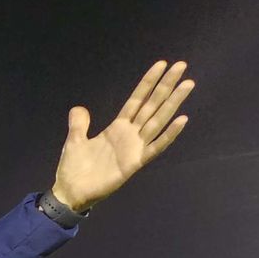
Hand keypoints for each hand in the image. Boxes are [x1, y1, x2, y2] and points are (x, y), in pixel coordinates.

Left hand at [50, 60, 193, 211]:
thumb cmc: (73, 169)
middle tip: (182, 65)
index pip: (136, 100)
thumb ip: (79, 124)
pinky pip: (156, 147)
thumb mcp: (74, 141)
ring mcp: (135, 147)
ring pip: (158, 120)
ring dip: (173, 103)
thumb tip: (79, 108)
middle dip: (166, 85)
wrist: (70, 193)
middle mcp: (130, 134)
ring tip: (188, 84)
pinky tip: (181, 120)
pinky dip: (169, 134)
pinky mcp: (135, 163)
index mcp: (117, 128)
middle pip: (152, 105)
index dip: (147, 83)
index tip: (161, 64)